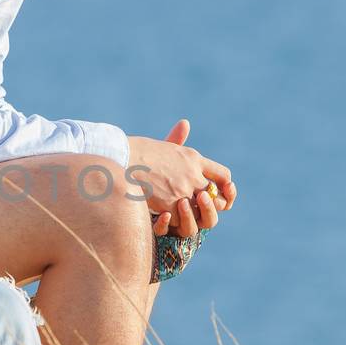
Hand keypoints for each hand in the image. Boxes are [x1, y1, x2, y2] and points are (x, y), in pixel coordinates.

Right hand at [129, 119, 236, 238]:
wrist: (121, 158)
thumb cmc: (137, 150)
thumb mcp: (163, 142)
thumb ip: (177, 138)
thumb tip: (185, 123)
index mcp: (193, 158)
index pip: (223, 174)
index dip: (224, 187)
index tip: (214, 192)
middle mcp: (193, 174)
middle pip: (216, 196)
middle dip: (211, 205)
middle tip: (198, 208)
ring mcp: (183, 190)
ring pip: (201, 211)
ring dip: (194, 215)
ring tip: (180, 214)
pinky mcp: (170, 204)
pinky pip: (181, 220)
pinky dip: (175, 221)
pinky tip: (166, 216)